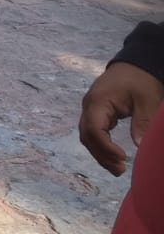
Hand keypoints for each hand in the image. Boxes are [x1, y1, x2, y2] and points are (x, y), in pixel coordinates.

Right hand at [80, 61, 163, 175]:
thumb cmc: (141, 80)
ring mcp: (91, 109)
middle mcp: (89, 107)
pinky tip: (114, 155)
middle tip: (121, 170)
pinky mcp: (97, 112)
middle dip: (101, 155)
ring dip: (100, 153)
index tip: (123, 159)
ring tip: (118, 168)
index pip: (93, 129)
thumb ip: (142, 123)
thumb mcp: (147, 100)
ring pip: (88, 136)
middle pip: (87, 135)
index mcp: (98, 102)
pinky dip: (101, 146)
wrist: (136, 63)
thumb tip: (140, 147)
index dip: (105, 147)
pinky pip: (93, 132)